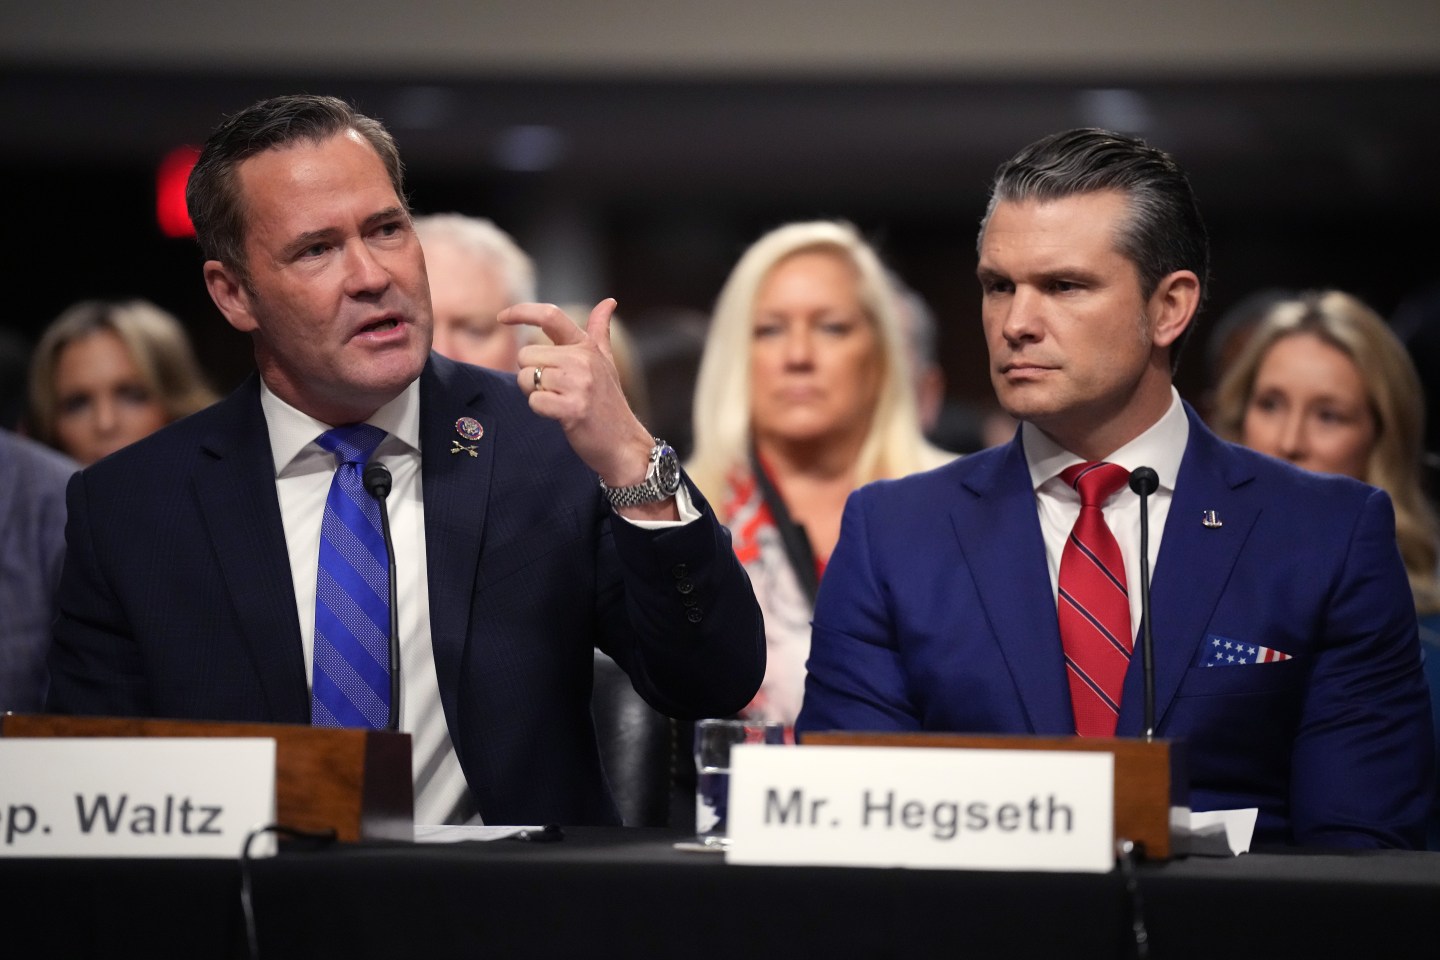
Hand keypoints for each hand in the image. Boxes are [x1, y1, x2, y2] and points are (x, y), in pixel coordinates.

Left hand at [503, 299, 670, 515]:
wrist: (624, 444)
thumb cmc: (609, 404)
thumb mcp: (606, 363)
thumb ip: (600, 332)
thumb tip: (608, 302)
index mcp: (587, 347)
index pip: (550, 316)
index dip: (521, 312)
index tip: (501, 318)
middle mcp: (583, 360)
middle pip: (526, 355)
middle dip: (530, 375)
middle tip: (555, 391)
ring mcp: (579, 383)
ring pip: (526, 378)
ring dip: (535, 394)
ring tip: (560, 403)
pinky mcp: (573, 408)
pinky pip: (534, 401)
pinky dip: (541, 411)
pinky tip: (560, 416)